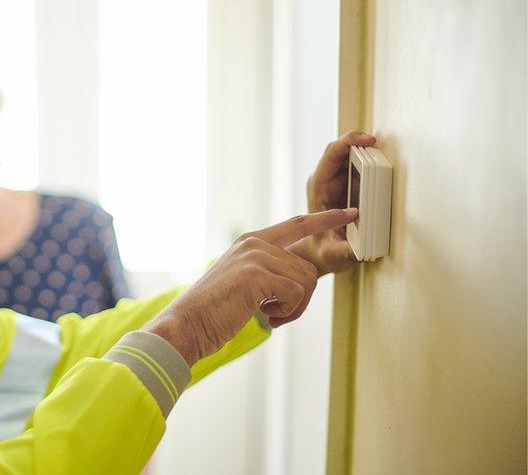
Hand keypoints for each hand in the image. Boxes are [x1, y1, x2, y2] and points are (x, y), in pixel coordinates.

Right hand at [145, 208, 358, 364]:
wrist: (187, 325)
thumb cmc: (215, 311)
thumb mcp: (244, 281)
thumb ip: (269, 271)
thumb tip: (303, 279)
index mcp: (251, 242)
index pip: (296, 224)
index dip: (325, 219)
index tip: (350, 213)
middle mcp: (254, 243)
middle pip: (308, 267)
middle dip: (299, 299)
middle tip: (273, 312)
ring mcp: (255, 256)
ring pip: (306, 282)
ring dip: (293, 308)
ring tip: (265, 313)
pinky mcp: (256, 274)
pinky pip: (297, 295)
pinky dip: (286, 313)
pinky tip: (263, 315)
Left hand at [289, 131, 376, 276]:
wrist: (319, 253)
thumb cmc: (322, 251)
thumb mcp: (332, 254)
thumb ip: (344, 253)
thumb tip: (359, 250)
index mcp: (318, 188)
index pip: (331, 156)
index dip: (349, 142)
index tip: (369, 140)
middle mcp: (326, 181)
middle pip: (342, 151)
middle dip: (361, 143)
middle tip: (381, 147)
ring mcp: (337, 182)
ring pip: (352, 158)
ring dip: (369, 155)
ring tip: (384, 161)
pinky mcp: (348, 186)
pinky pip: (360, 169)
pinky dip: (372, 166)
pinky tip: (383, 172)